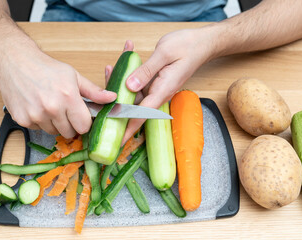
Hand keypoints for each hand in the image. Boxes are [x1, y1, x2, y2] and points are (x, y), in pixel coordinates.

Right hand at [0, 42, 116, 137]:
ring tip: (50, 106)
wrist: (16, 60)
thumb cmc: (46, 67)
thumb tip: (112, 98)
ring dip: (54, 123)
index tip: (81, 117)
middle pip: (69, 132)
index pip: (84, 126)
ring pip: (53, 132)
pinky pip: (37, 129)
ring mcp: (36, 115)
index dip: (84, 123)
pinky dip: (39, 121)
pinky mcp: (22, 119)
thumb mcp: (73, 76)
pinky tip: (37, 106)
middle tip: (65, 110)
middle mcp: (52, 108)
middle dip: (70, 124)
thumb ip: (93, 91)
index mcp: (68, 97)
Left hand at [121, 28, 216, 143]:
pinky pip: (138, 80)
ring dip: (120, 81)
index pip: (141, 115)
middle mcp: (158, 92)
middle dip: (115, 103)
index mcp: (162, 90)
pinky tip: (124, 56)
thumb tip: (128, 86)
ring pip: (132, 92)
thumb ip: (146, 71)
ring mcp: (156, 87)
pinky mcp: (155, 81)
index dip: (127, 129)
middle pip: (132, 105)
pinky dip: (129, 71)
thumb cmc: (188, 47)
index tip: (115, 141)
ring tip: (110, 67)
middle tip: (99, 102)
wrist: (202, 43)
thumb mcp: (165, 54)